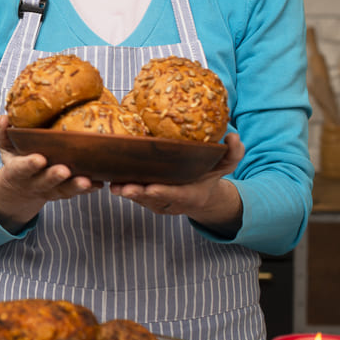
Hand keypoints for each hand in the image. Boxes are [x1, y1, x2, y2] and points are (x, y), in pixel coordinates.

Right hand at [0, 114, 102, 231]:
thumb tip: (4, 119)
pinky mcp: (65, 191)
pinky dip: (88, 189)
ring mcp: (51, 189)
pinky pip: (77, 192)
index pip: (20, 169)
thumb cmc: (15, 157)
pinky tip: (100, 183)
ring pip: (63, 190)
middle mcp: (34, 183)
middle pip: (44, 182)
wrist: (19, 187)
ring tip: (87, 180)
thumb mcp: (3, 145)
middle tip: (64, 170)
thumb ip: (0, 131)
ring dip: (75, 186)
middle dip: (54, 177)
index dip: (29, 165)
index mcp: (17, 171)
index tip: (39, 159)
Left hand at [108, 133, 245, 233]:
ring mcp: (154, 202)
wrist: (200, 196)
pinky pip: (129, 193)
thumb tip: (233, 137)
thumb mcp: (225, 165)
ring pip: (137, 198)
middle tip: (122, 187)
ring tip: (111, 182)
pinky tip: (106, 176)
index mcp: (189, 195)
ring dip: (123, 191)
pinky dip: (119, 186)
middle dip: (136, 194)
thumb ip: (232, 153)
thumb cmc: (210, 177)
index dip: (162, 193)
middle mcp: (169, 202)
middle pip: (150, 200)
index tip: (150, 188)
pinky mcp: (142, 198)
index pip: (175, 195)